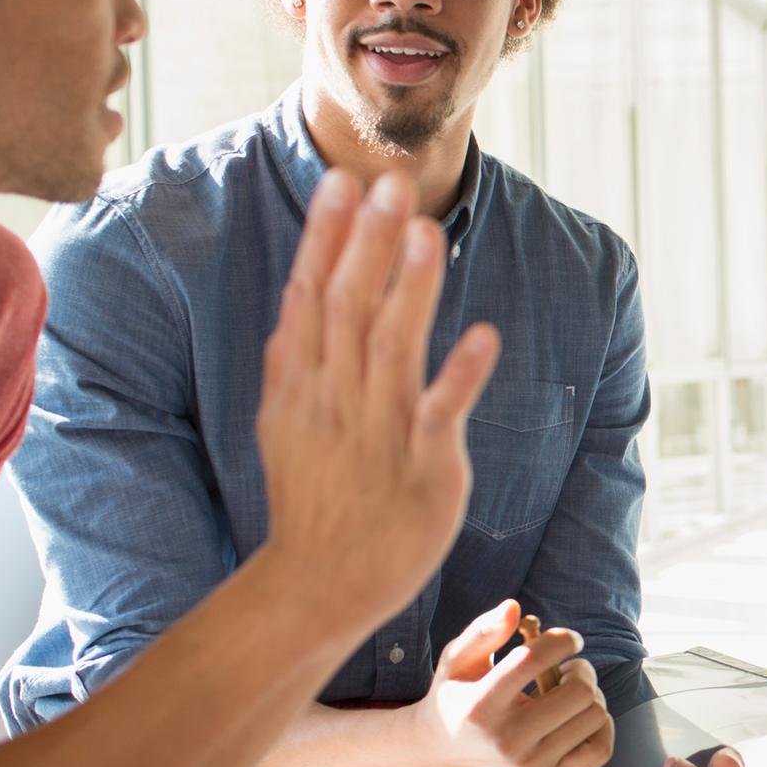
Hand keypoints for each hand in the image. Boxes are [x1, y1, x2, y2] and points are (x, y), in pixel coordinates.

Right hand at [256, 168, 498, 630]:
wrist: (320, 585)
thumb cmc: (314, 501)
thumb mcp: (281, 426)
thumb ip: (290, 365)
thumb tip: (289, 310)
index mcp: (301, 384)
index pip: (310, 296)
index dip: (327, 237)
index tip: (341, 181)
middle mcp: (336, 398)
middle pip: (349, 308)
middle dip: (368, 242)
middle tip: (391, 181)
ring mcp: (379, 432)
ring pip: (392, 347)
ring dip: (410, 289)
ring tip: (428, 231)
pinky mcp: (424, 467)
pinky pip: (442, 415)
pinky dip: (461, 375)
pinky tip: (484, 336)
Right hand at [401, 600, 613, 766]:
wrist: (444, 752)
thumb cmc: (456, 696)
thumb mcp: (457, 659)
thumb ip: (483, 631)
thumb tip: (514, 607)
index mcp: (481, 705)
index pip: (533, 661)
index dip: (562, 641)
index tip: (568, 639)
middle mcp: (506, 740)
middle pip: (579, 691)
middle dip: (581, 669)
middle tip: (567, 669)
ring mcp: (529, 765)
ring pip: (595, 716)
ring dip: (590, 696)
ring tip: (567, 693)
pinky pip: (601, 748)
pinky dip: (601, 725)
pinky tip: (579, 716)